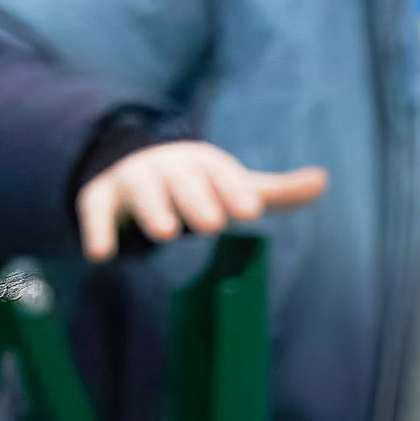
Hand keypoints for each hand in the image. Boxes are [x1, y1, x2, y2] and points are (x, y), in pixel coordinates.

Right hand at [76, 141, 326, 262]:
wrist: (139, 166)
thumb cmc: (201, 185)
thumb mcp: (237, 186)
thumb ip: (277, 191)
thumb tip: (323, 180)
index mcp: (204, 164)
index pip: (222, 175)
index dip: (235, 190)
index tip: (252, 210)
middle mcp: (169, 168)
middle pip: (184, 182)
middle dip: (196, 199)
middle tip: (211, 222)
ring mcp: (134, 181)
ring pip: (143, 192)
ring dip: (152, 208)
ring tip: (163, 233)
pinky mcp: (102, 197)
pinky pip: (96, 211)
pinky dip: (98, 230)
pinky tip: (101, 256)